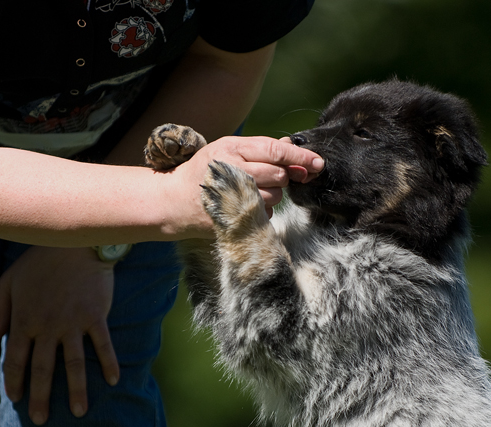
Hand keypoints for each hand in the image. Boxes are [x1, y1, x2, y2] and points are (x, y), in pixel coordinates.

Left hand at [0, 246, 119, 424]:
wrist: (73, 243)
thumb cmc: (39, 261)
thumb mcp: (9, 282)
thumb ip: (0, 312)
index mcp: (24, 320)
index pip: (16, 360)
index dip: (15, 382)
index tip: (17, 400)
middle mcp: (48, 327)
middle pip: (44, 369)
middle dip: (41, 397)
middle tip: (41, 420)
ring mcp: (73, 323)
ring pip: (74, 363)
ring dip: (76, 390)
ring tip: (78, 412)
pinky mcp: (95, 316)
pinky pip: (103, 345)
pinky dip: (108, 363)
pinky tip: (112, 381)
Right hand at [159, 136, 323, 238]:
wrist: (172, 201)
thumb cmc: (204, 172)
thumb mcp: (228, 150)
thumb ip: (262, 149)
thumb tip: (294, 145)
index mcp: (231, 148)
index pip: (275, 150)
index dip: (300, 157)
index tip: (319, 163)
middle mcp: (232, 169)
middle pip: (279, 174)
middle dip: (282, 178)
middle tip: (267, 178)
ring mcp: (231, 195)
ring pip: (275, 196)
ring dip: (272, 195)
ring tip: (250, 191)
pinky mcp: (232, 217)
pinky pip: (264, 214)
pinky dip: (261, 211)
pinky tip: (243, 205)